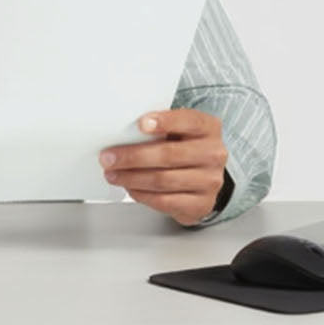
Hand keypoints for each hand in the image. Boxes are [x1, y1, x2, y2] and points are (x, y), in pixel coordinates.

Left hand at [100, 109, 226, 226]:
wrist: (203, 181)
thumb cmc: (185, 150)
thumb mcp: (179, 132)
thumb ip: (160, 129)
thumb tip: (123, 133)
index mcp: (208, 128)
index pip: (189, 121)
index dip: (164, 122)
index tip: (140, 124)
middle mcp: (213, 153)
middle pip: (169, 154)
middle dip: (133, 156)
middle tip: (109, 157)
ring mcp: (210, 181)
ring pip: (163, 180)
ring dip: (132, 177)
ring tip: (113, 174)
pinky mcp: (201, 203)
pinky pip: (165, 200)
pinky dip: (142, 194)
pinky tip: (130, 188)